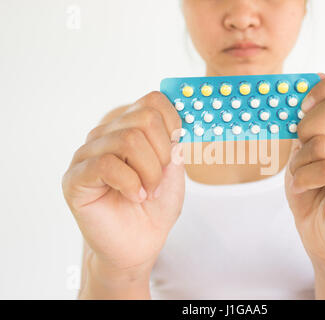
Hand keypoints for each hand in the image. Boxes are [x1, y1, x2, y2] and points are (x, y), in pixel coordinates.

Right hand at [62, 91, 184, 281]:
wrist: (138, 245)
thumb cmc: (154, 208)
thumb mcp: (174, 172)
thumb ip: (174, 145)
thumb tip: (176, 123)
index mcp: (129, 128)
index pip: (152, 100)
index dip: (172, 121)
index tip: (176, 147)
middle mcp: (105, 135)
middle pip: (144, 118)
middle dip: (163, 153)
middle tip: (159, 179)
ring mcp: (87, 154)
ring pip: (128, 140)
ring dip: (149, 172)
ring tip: (147, 192)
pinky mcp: (75, 178)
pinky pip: (106, 164)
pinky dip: (131, 183)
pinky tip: (134, 197)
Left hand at [285, 72, 324, 268]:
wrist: (321, 234)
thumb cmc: (312, 189)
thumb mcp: (304, 149)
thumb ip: (311, 119)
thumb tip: (316, 75)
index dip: (323, 89)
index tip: (304, 109)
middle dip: (306, 127)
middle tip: (302, 148)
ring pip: (323, 144)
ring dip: (299, 162)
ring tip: (301, 175)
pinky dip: (302, 178)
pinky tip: (301, 187)